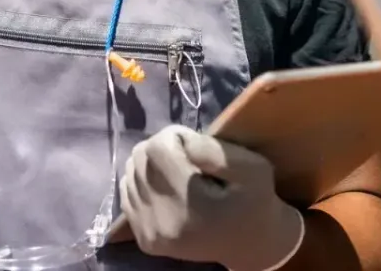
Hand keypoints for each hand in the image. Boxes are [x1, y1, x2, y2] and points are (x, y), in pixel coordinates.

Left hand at [120, 127, 305, 270]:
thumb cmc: (254, 201)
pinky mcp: (143, 239)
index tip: (196, 146)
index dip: (177, 136)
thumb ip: (214, 150)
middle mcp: (164, 224)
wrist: (249, 245)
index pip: (158, 147)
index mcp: (192, 206)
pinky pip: (126, 191)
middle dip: (163, 148)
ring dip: (152, 164)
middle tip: (188, 159)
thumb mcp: (253, 168)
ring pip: (130, 171)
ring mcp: (150, 234)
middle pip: (141, 157)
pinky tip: (167, 188)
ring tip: (179, 173)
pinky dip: (143, 182)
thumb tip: (180, 142)